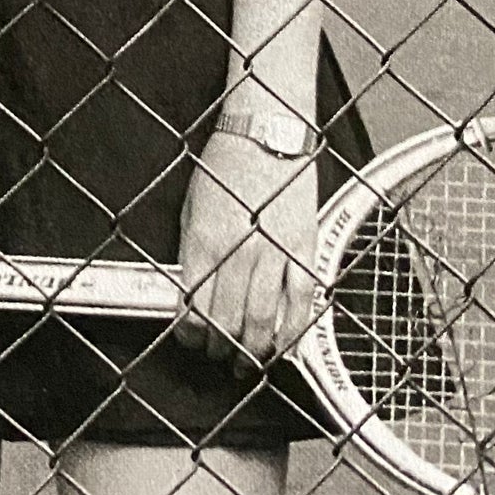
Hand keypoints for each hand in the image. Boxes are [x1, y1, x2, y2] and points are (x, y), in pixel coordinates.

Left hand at [176, 129, 317, 371]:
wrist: (266, 132)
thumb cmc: (225, 164)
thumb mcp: (192, 207)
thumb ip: (193, 252)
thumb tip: (191, 292)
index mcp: (204, 241)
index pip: (193, 305)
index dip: (190, 333)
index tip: (191, 340)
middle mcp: (239, 252)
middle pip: (227, 321)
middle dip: (220, 348)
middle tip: (218, 356)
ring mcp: (274, 253)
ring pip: (263, 321)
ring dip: (253, 351)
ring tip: (247, 361)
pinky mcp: (303, 250)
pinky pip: (300, 304)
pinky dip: (292, 331)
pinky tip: (283, 345)